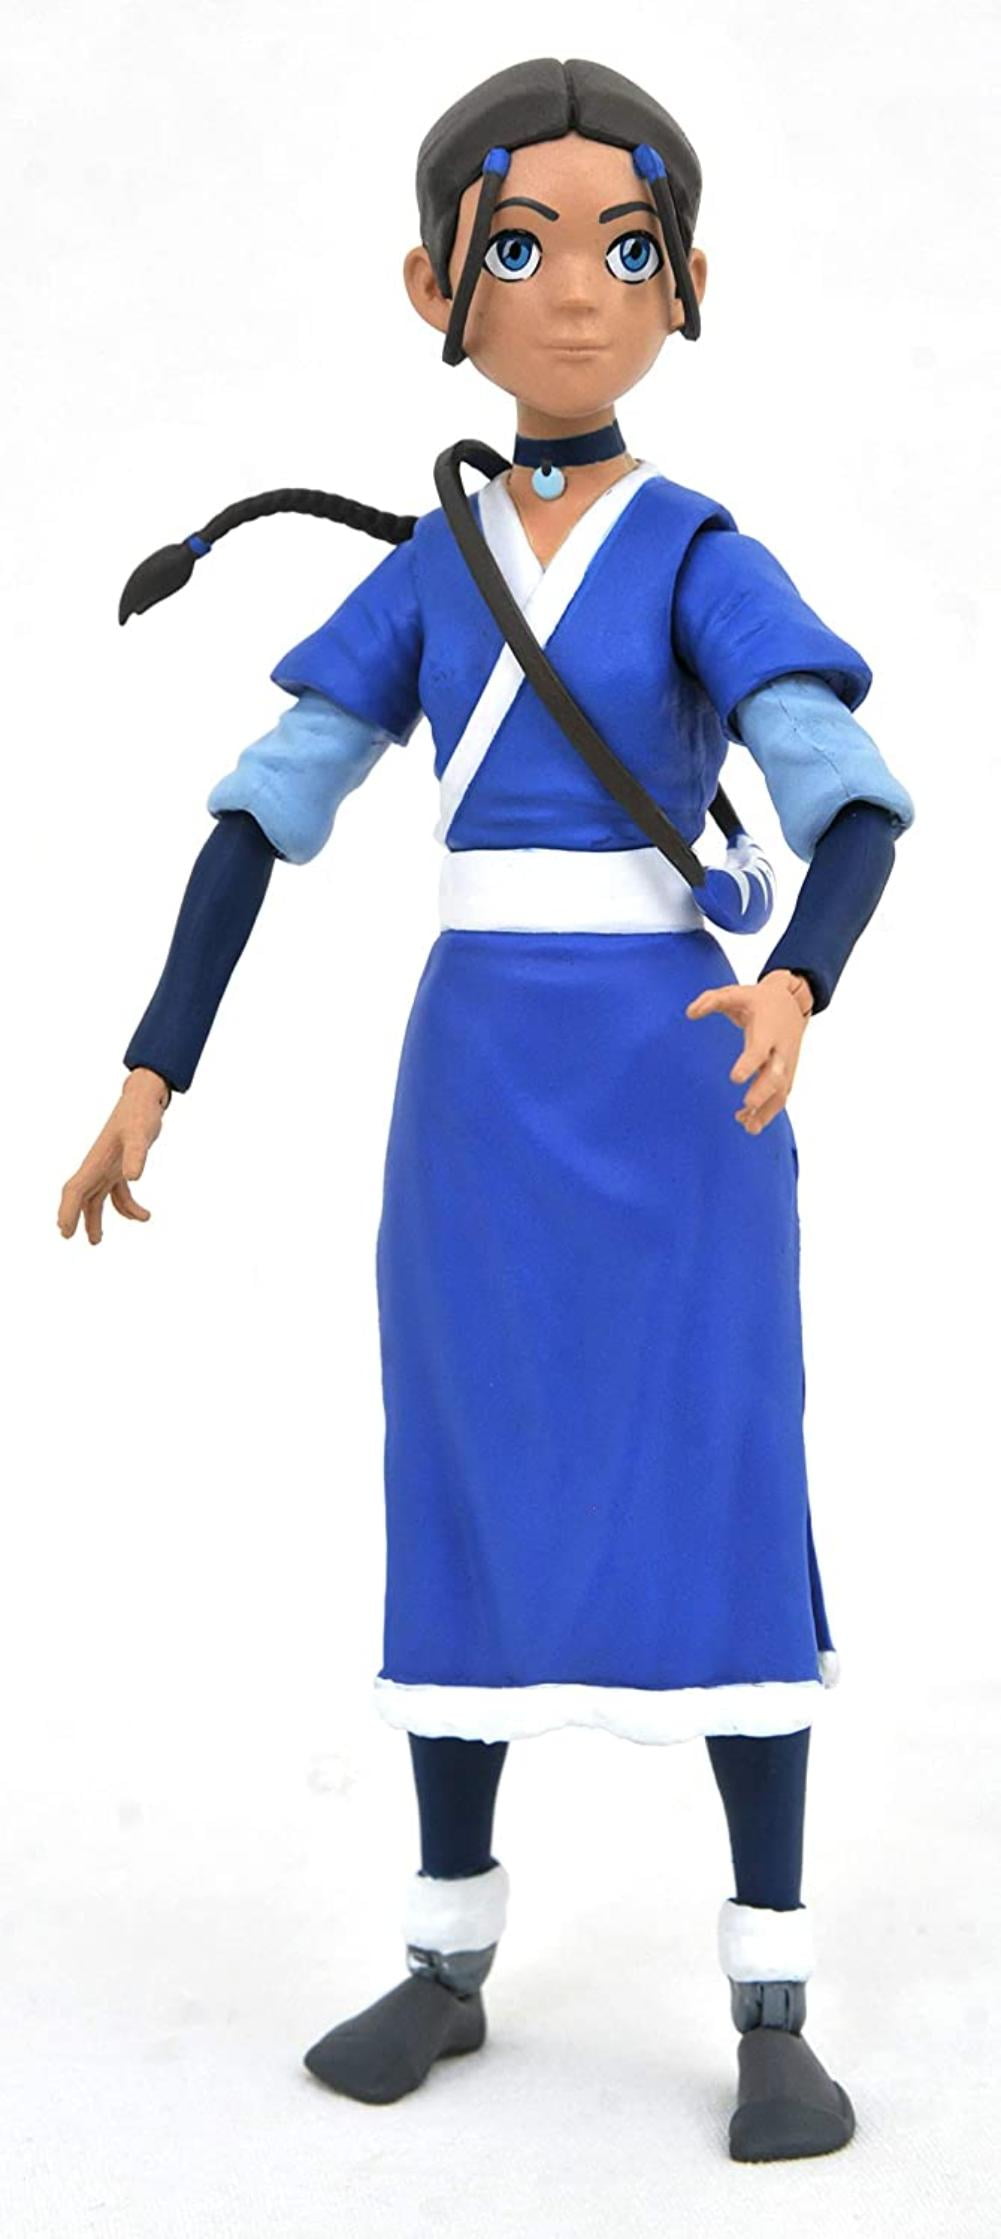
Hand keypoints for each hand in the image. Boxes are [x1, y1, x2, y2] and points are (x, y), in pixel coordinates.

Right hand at [58, 1068, 170, 1243]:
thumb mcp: (139, 1135)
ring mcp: (107, 1167)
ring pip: (96, 1199)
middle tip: (69, 1236)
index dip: (68, 1211)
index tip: (65, 1231)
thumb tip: (133, 1177)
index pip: (75, 1190)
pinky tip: (144, 1216)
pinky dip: (127, 1206)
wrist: (144, 1100)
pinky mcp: (119, 1167)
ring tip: (97, 1241)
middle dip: (74, 1217)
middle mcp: (97, 1166)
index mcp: (96, 1161)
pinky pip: (117, 1193)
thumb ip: (136, 1155)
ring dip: (96, 1218)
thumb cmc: (139, 1115)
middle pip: (81, 1197)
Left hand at [685, 970, 812, 1135]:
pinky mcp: (787, 1074)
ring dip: (767, 1111)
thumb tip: (689, 1013)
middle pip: (777, 1074)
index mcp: (768, 1029)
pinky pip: (781, 1097)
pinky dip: (768, 1112)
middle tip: (747, 1105)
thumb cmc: (758, 1000)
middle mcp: (780, 1049)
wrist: (791, 1003)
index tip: (735, 1078)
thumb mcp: (735, 993)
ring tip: (748, 1127)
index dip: (750, 1064)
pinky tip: (749, 1124)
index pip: (760, 1049)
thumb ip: (711, 1000)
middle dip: (763, 1092)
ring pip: (781, 1091)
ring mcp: (786, 1064)